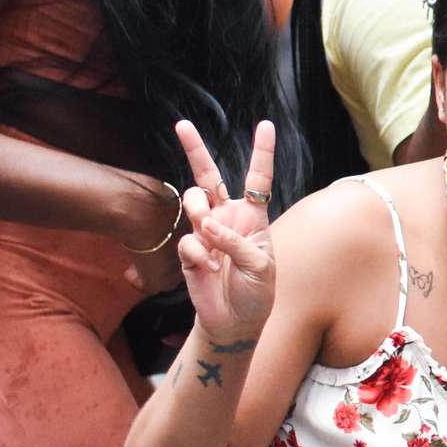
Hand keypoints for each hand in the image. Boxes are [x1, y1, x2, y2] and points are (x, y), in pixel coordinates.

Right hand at [174, 119, 276, 344]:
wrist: (235, 321)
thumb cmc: (257, 291)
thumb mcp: (261, 266)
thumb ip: (237, 243)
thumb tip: (207, 226)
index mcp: (252, 216)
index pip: (257, 178)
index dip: (261, 152)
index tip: (266, 124)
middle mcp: (226, 218)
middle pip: (208, 176)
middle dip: (194, 149)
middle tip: (181, 125)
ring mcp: (204, 232)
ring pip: (193, 202)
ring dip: (200, 213)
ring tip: (210, 237)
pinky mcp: (188, 251)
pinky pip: (188, 241)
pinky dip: (199, 254)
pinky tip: (209, 269)